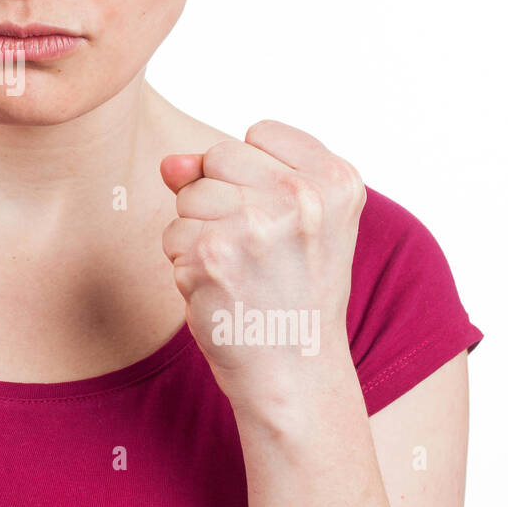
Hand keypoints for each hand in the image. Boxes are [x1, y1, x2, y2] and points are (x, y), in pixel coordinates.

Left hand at [160, 120, 365, 411]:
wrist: (294, 374)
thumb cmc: (291, 292)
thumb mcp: (291, 221)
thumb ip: (233, 174)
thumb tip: (170, 163)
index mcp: (337, 180)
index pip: (258, 133)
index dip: (253, 176)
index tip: (282, 223)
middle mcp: (301, 197)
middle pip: (216, 157)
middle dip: (220, 200)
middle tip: (256, 252)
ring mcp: (254, 225)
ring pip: (188, 196)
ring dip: (199, 233)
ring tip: (238, 271)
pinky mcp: (210, 256)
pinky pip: (172, 235)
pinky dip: (185, 265)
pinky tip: (220, 292)